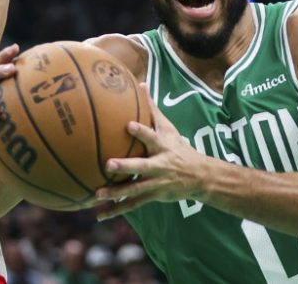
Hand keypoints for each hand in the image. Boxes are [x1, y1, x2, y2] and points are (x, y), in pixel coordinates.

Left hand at [95, 84, 206, 220]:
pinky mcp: (153, 196)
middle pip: (142, 166)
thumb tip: (140, 83)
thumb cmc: (178, 147)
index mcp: (162, 147)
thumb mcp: (169, 128)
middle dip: (126, 166)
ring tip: (97, 194)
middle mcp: (160, 165)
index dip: (141, 132)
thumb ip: (152, 109)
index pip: (152, 137)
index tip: (128, 125)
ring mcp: (157, 183)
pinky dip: (116, 210)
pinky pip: (133, 205)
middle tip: (108, 164)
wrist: (200, 177)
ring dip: (116, 193)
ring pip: (135, 189)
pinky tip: (99, 214)